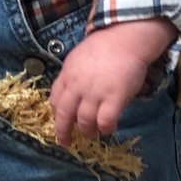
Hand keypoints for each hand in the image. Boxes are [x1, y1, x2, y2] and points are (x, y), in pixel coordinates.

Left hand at [50, 18, 177, 146]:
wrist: (126, 38)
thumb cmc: (104, 46)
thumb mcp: (77, 58)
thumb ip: (72, 75)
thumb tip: (71, 92)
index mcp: (66, 76)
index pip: (55, 100)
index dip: (56, 114)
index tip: (60, 121)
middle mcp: (77, 87)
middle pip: (64, 115)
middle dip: (63, 132)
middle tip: (66, 143)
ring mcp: (95, 93)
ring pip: (85, 121)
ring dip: (87, 132)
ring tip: (92, 134)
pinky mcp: (114, 97)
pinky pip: (106, 121)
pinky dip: (105, 129)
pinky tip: (107, 129)